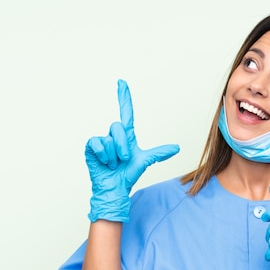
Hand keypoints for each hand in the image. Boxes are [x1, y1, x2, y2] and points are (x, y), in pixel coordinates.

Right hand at [85, 79, 179, 221]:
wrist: (116, 187)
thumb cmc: (128, 174)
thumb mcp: (145, 161)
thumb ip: (159, 153)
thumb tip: (177, 148)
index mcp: (127, 135)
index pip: (126, 111)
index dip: (124, 97)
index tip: (122, 82)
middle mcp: (114, 135)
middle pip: (117, 127)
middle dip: (122, 146)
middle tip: (124, 159)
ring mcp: (102, 141)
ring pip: (108, 139)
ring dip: (113, 155)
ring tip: (113, 164)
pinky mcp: (91, 147)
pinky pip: (97, 143)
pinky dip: (103, 155)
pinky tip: (104, 163)